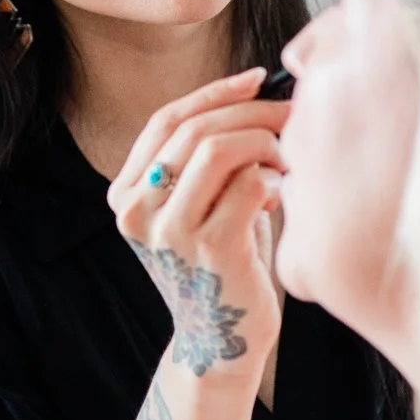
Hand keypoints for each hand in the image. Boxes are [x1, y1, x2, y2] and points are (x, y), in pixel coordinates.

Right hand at [110, 69, 289, 379]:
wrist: (223, 341)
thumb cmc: (222, 264)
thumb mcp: (201, 204)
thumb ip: (208, 156)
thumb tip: (255, 92)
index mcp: (126, 194)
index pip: (165, 120)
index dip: (213, 93)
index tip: (256, 79)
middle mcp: (137, 211)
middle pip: (194, 130)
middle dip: (251, 112)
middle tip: (293, 114)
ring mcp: (169, 231)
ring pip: (218, 149)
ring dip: (264, 141)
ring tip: (287, 157)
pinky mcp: (209, 249)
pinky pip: (249, 183)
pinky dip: (275, 176)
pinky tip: (284, 192)